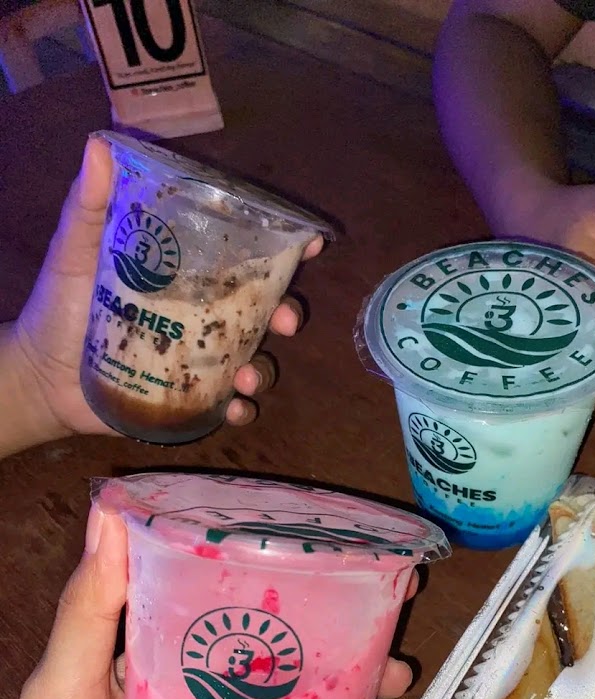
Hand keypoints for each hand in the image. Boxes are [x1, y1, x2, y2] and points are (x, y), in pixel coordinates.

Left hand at [1, 509, 413, 698]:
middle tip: (391, 602)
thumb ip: (85, 617)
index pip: (226, 583)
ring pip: (308, 691)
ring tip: (394, 673)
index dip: (277, 555)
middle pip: (284, 635)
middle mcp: (208, 683)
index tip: (328, 534)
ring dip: (358, 677)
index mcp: (163, 648)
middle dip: (343, 617)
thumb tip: (108, 514)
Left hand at [11, 137, 322, 441]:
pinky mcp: (189, 398)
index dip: (284, 250)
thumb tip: (99, 145)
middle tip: (286, 322)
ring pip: (254, 361)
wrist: (40, 376)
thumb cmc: (59, 308)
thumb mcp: (75, 251)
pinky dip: (240, 411)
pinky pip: (228, 407)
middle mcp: (202, 316)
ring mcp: (199, 359)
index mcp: (187, 276)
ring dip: (263, 370)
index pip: (243, 259)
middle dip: (288, 315)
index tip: (309, 244)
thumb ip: (88, 205)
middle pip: (264, 312)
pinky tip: (234, 410)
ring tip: (246, 379)